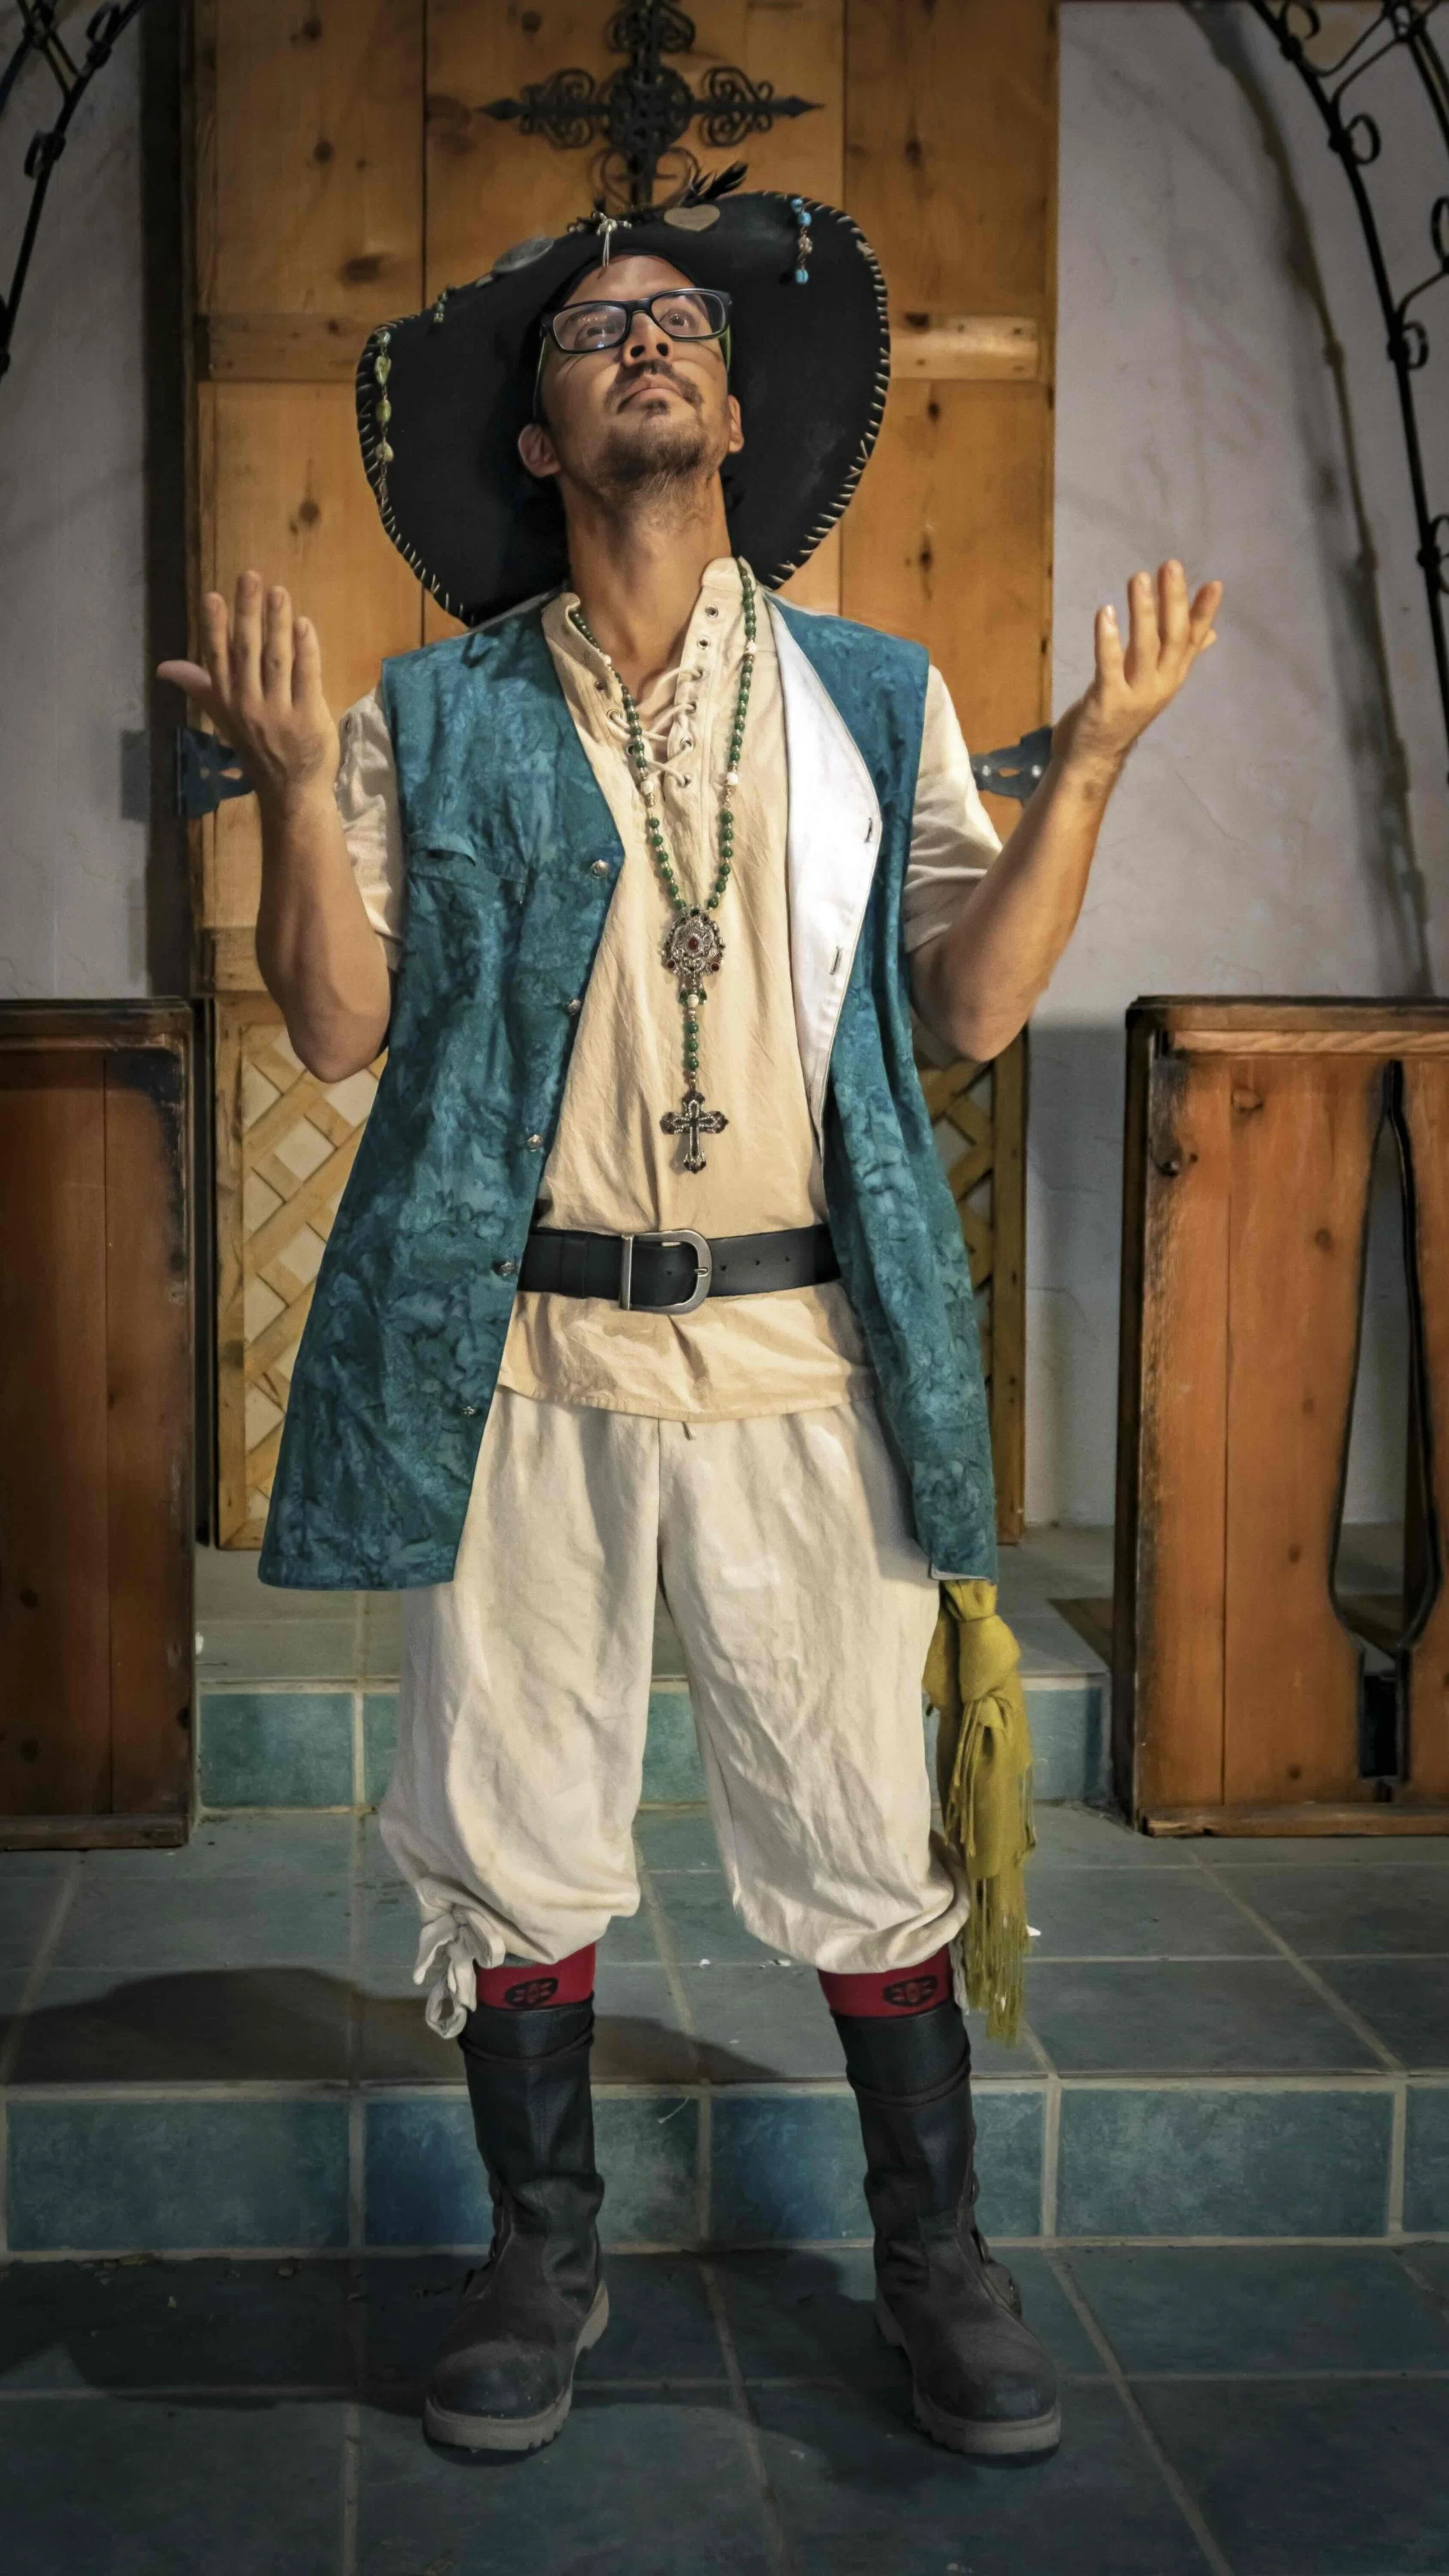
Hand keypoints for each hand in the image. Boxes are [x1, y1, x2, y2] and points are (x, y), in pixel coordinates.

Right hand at [157, 570, 339, 810]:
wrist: (290, 790)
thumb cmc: (257, 746)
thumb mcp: (223, 717)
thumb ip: (199, 685)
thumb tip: (163, 667)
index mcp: (226, 700)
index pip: (217, 657)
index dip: (214, 626)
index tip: (212, 596)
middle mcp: (248, 704)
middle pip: (246, 651)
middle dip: (247, 613)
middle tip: (250, 577)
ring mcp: (278, 712)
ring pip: (276, 660)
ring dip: (276, 624)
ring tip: (278, 592)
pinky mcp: (308, 718)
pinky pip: (307, 678)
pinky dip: (306, 651)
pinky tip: (304, 625)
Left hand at [1056, 559, 1221, 781]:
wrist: (1093, 758)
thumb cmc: (1120, 714)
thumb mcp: (1154, 680)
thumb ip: (1181, 655)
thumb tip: (1213, 633)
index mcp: (1172, 676)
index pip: (1193, 640)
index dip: (1204, 612)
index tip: (1214, 583)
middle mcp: (1161, 685)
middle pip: (1173, 638)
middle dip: (1173, 600)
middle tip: (1170, 566)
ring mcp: (1136, 695)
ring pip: (1145, 647)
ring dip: (1143, 611)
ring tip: (1139, 578)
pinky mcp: (1108, 702)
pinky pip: (1109, 666)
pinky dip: (1107, 639)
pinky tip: (1105, 612)